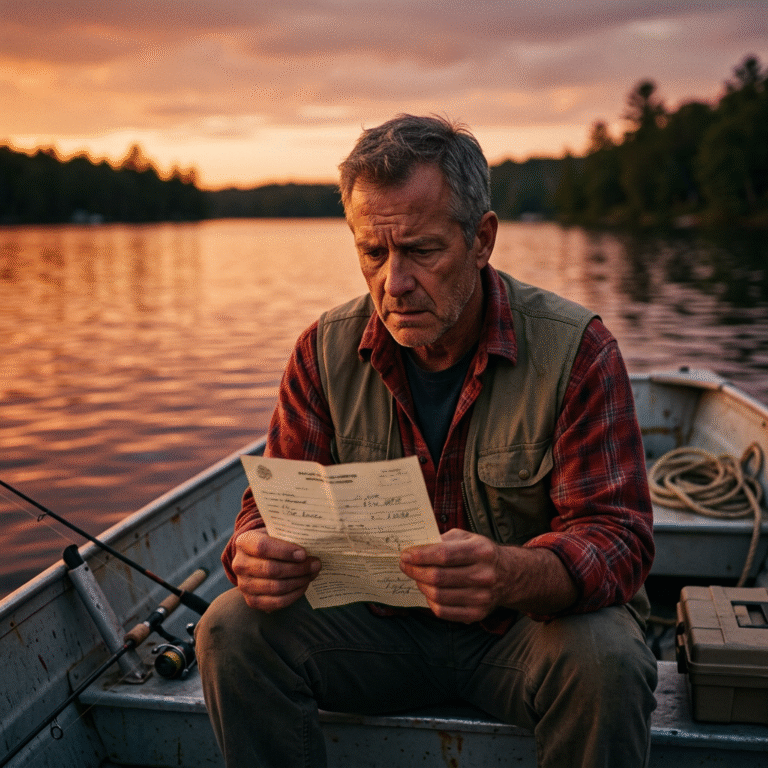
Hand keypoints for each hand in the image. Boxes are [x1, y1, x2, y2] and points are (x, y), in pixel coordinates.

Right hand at [232, 529, 320, 611]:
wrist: (256, 558)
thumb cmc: (272, 542)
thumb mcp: (276, 532)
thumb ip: (289, 536)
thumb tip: (313, 545)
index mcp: (244, 542)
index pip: (263, 547)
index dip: (285, 551)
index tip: (303, 553)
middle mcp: (239, 564)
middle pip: (271, 569)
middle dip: (298, 568)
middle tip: (315, 564)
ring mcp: (244, 584)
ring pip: (275, 587)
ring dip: (298, 581)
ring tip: (311, 574)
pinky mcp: (252, 600)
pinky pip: (276, 602)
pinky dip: (294, 595)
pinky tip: (303, 585)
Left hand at [399, 528, 577, 622]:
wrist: (508, 576)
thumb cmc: (480, 553)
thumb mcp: (466, 537)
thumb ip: (442, 540)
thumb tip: (414, 547)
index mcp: (481, 551)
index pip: (443, 554)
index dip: (420, 555)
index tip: (405, 554)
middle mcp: (484, 575)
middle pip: (438, 577)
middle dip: (415, 570)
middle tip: (405, 565)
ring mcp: (482, 597)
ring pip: (438, 595)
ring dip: (420, 585)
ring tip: (416, 576)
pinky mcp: (477, 614)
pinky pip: (443, 611)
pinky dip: (430, 601)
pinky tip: (428, 591)